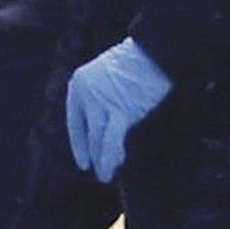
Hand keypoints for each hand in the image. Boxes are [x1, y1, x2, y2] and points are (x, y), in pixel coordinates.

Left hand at [66, 38, 170, 182]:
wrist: (154, 51)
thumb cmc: (137, 63)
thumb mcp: (107, 78)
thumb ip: (101, 100)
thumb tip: (105, 131)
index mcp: (78, 83)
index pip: (75, 122)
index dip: (79, 144)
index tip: (83, 162)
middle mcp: (85, 93)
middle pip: (87, 132)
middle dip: (92, 154)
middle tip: (99, 171)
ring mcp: (101, 102)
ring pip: (97, 140)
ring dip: (102, 161)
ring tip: (105, 177)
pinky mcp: (120, 111)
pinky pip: (111, 140)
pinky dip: (110, 157)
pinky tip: (112, 168)